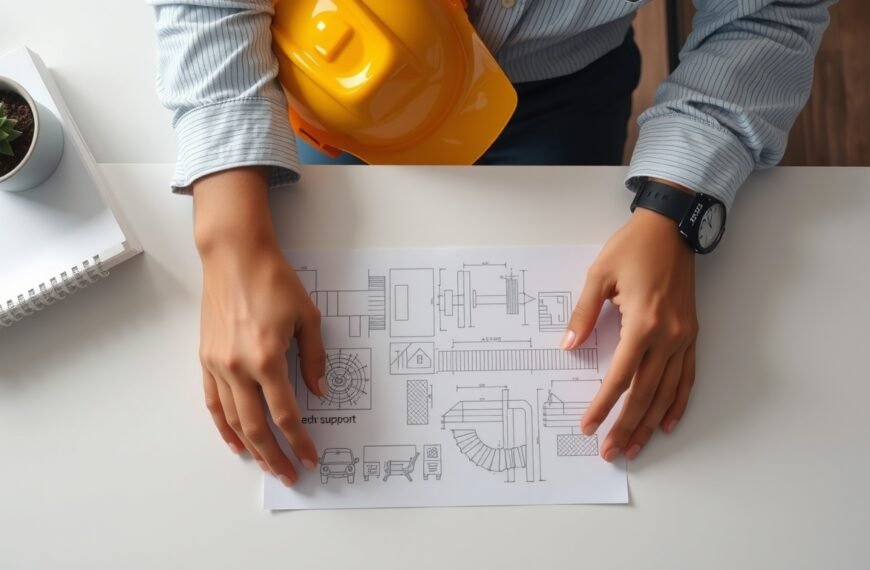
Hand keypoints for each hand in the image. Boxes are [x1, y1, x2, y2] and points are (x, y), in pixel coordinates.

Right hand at [193, 167, 326, 485]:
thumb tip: (317, 391)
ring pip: (233, 420)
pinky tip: (234, 440)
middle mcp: (239, 367)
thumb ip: (315, 358)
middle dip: (274, 456)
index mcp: (267, 359)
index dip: (299, 440)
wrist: (235, 256)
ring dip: (250, 447)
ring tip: (264, 465)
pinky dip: (223, 425)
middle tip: (288, 473)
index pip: (285, 414)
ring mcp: (218, 365)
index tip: (309, 456)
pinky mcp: (206, 358)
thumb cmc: (273, 280)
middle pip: (257, 426)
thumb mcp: (308, 317)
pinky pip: (213, 402)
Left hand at [561, 205, 697, 461]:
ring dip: (650, 423)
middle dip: (626, 426)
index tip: (588, 425)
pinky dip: (678, 402)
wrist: (672, 228)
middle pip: (645, 394)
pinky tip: (668, 421)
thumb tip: (569, 345)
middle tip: (610, 451)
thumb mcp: (599, 275)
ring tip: (634, 447)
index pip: (619, 377)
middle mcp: (668, 337)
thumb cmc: (634, 248)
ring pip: (667, 392)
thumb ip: (584, 314)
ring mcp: (683, 338)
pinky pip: (687, 377)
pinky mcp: (691, 335)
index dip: (602, 405)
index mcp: (643, 323)